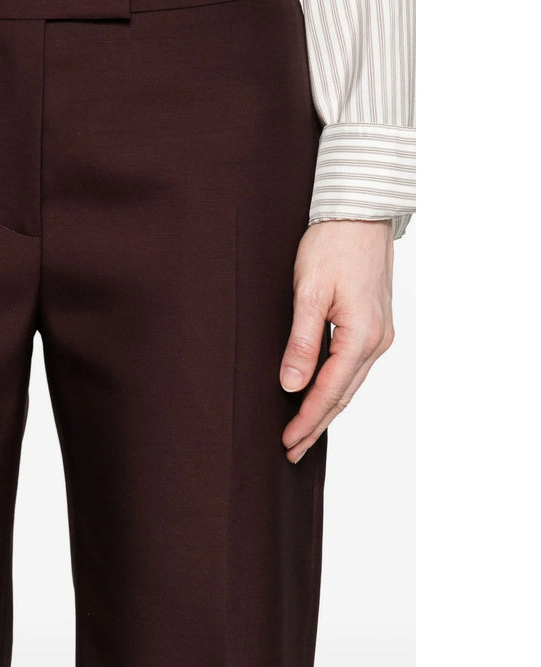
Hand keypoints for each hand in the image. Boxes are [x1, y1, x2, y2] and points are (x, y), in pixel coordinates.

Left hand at [279, 220, 394, 462]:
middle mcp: (377, 340)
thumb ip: (302, 341)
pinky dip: (337, 387)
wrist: (359, 213)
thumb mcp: (309, 293)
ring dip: (327, 409)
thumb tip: (292, 385)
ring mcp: (380, 333)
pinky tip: (323, 396)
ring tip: (303, 433)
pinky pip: (354, 367)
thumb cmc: (331, 245)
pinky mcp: (374, 324)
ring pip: (350, 383)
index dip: (307, 420)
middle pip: (343, 395)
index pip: (329, 391)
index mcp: (362, 336)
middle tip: (292, 453)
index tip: (287, 443)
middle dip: (316, 425)